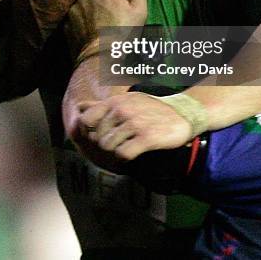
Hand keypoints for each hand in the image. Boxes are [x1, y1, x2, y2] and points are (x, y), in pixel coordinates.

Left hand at [65, 0, 146, 55]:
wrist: (99, 60)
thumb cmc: (122, 35)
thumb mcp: (140, 11)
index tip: (126, 12)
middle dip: (109, 2)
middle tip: (114, 21)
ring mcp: (74, 9)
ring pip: (89, 4)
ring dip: (95, 11)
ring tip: (102, 27)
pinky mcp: (66, 23)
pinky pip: (79, 17)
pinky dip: (84, 22)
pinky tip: (91, 33)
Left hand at [76, 92, 192, 160]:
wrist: (182, 114)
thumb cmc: (150, 109)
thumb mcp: (125, 101)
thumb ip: (101, 106)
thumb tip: (79, 106)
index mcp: (115, 101)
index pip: (85, 120)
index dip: (87, 134)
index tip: (97, 140)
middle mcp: (122, 110)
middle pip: (97, 138)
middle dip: (103, 147)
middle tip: (114, 150)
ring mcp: (134, 123)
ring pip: (108, 147)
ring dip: (114, 154)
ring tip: (123, 154)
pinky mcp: (146, 137)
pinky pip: (123, 154)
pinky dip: (124, 160)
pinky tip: (130, 157)